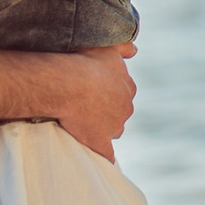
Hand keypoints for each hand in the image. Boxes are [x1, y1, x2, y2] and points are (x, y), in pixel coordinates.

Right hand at [53, 43, 136, 162]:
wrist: (69, 83)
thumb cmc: (85, 62)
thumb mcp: (108, 47)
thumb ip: (124, 46)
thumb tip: (136, 49)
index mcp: (128, 87)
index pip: (123, 93)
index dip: (109, 93)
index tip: (94, 92)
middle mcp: (126, 107)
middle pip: (120, 112)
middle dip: (107, 111)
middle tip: (87, 107)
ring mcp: (115, 126)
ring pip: (113, 130)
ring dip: (103, 129)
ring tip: (83, 124)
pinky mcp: (101, 143)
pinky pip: (106, 154)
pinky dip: (104, 156)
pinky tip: (98, 158)